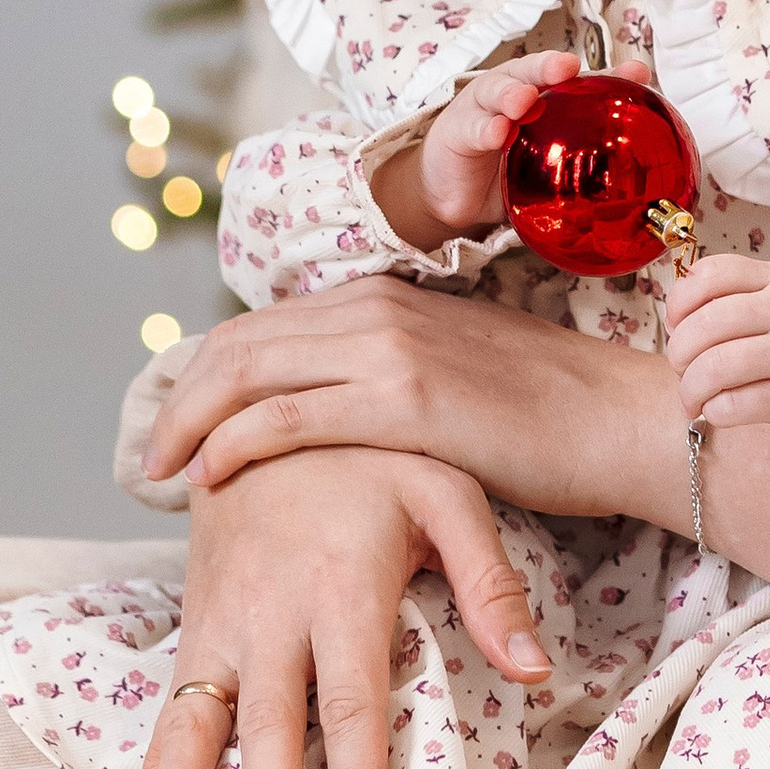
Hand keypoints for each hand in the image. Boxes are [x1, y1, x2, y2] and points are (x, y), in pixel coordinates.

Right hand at [142, 449, 549, 768]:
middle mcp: (272, 610)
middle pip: (272, 723)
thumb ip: (491, 581)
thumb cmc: (369, 456)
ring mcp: (224, 618)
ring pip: (198, 715)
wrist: (266, 400)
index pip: (352, 701)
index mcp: (339, 586)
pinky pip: (171, 699)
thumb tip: (536, 669)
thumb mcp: (448, 492)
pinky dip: (157, 760)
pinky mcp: (196, 620)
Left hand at [143, 273, 686, 521]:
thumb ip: (388, 375)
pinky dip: (234, 444)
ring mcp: (387, 347)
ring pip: (248, 373)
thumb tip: (337, 411)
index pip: (262, 325)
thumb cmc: (545, 414)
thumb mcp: (451, 373)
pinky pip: (286, 417)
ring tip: (163, 472)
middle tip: (151, 455)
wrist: (618, 419)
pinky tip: (211, 476)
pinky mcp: (403, 400)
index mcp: (382, 293)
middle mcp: (374, 307)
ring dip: (191, 423)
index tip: (181, 422)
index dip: (206, 373)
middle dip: (181, 398)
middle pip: (239, 344)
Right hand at [372, 49, 653, 249]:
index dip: (606, 74)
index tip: (636, 72)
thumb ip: (587, 157)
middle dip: (549, 67)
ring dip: (512, 93)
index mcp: (542, 96)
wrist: (458, 196)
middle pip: (531, 71)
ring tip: (525, 100)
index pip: (577, 83)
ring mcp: (483, 109)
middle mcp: (513, 92)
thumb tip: (643, 169)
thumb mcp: (553, 163)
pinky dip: (486, 129)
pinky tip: (497, 134)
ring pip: (498, 91)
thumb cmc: (510, 169)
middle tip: (567, 68)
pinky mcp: (458, 131)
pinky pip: (474, 129)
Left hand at [664, 257, 769, 447]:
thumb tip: (673, 323)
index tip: (675, 323)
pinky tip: (719, 410)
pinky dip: (712, 411)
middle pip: (703, 325)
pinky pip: (730, 406)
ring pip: (712, 369)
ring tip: (692, 397)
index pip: (711, 274)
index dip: (679, 301)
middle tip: (681, 366)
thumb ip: (735, 295)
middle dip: (678, 351)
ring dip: (689, 388)